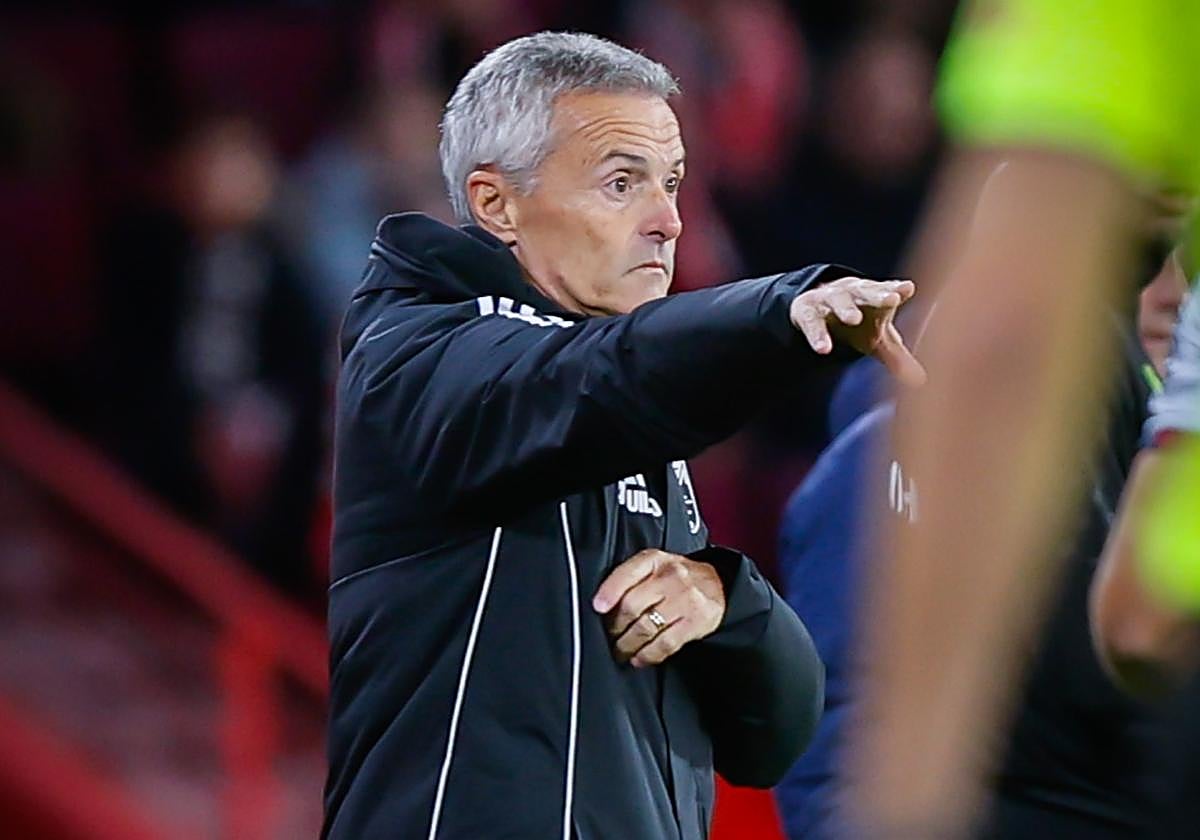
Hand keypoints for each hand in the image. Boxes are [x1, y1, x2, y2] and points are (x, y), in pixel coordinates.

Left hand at [592, 549, 724, 667]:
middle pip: (632, 605)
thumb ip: (629, 577)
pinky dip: (648, 655)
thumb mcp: (654, 565)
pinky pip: (665, 644)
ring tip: (621, 650)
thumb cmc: (677, 577)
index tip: (598, 608)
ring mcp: (685, 600)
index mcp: (654, 560)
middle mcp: (670, 577)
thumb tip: (601, 605)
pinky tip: (640, 658)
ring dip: (627, 645)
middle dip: (615, 626)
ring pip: (646, 628)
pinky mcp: (695, 622)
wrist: (718, 584)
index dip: (609, 592)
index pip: (627, 573)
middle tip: (609, 636)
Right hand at [790, 277, 926, 385]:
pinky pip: (812, 322)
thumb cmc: (860, 322)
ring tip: (853, 318)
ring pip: (838, 300)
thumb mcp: (877, 340)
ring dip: (846, 308)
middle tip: (891, 299)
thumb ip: (897, 358)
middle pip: (867, 291)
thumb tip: (921, 381)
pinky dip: (818, 334)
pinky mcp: (807, 312)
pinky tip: (823, 349)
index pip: (888, 291)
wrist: (818, 306)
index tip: (907, 288)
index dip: (897, 290)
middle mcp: (854, 294)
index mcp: (875, 297)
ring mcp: (829, 300)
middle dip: (879, 294)